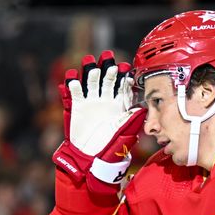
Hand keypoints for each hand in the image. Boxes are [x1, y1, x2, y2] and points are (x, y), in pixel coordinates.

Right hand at [52, 51, 145, 190]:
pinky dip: (73, 85)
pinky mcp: (77, 106)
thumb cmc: (110, 145)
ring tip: (90, 63)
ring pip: (91, 83)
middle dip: (108, 69)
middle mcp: (106, 100)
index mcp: (119, 105)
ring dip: (91, 72)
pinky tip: (73, 78)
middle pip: (107, 80)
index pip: (122, 87)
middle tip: (108, 57)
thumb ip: (131, 120)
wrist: (92, 156)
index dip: (123, 77)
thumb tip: (141, 109)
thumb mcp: (122, 132)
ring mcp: (91, 102)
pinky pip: (75, 93)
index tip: (126, 68)